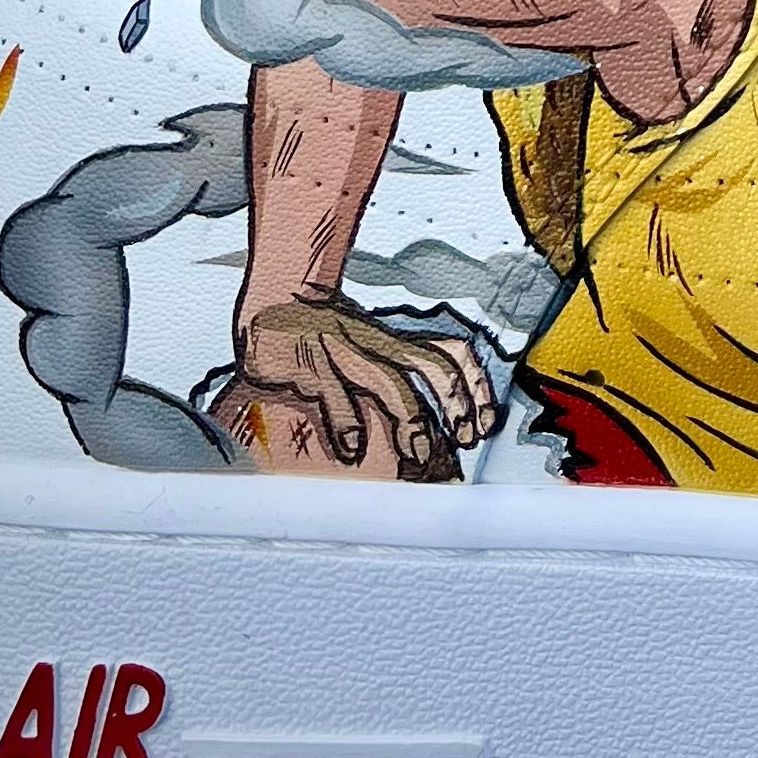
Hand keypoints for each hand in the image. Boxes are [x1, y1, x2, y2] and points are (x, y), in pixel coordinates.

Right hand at [232, 293, 497, 474]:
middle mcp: (377, 341)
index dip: (475, 386)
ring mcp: (345, 348)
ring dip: (409, 417)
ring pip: (388, 378)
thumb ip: (390, 383)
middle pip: (431, 364)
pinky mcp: (310, 360)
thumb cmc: (323, 340)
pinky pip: (332, 390)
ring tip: (417, 453)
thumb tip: (422, 438)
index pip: (450, 351)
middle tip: (463, 440)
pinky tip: (352, 449)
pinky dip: (345, 420)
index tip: (484, 424)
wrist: (272, 304)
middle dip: (454, 403)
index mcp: (394, 341)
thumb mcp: (366, 353)